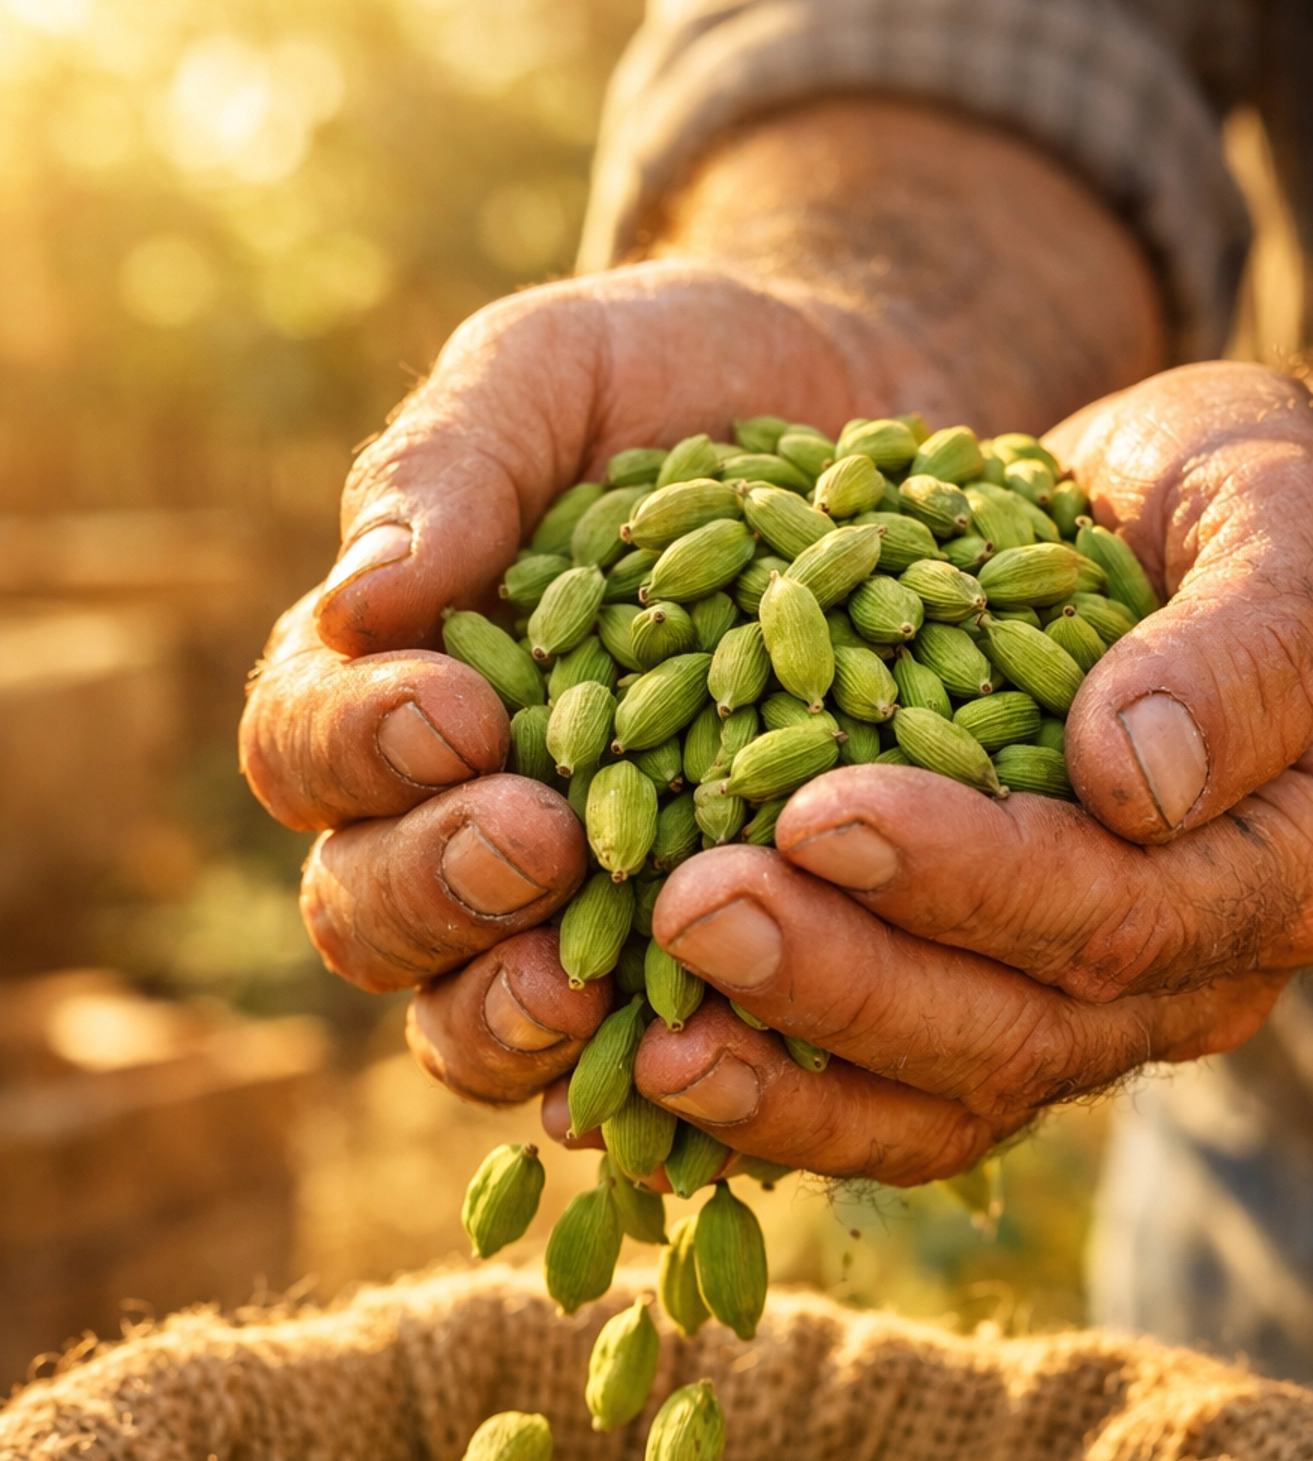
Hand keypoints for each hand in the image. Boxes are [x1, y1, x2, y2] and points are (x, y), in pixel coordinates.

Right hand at [239, 261, 908, 1105]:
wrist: (857, 438)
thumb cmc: (674, 390)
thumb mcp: (559, 374)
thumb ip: (455, 462)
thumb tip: (365, 600)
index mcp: (380, 693)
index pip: (306, 753)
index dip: (360, 749)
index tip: (459, 708)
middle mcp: (442, 826)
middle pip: (368, 912)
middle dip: (435, 889)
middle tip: (532, 842)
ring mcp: (560, 916)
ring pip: (468, 1019)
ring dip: (508, 1016)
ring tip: (585, 986)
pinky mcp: (686, 968)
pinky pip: (632, 1065)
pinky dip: (647, 1086)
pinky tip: (690, 1072)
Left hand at [636, 363, 1312, 1183]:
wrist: (1211, 543)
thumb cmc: (1252, 505)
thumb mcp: (1286, 517)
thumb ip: (1241, 643)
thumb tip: (1135, 777)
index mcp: (1288, 872)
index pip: (1120, 908)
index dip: (969, 878)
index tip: (821, 813)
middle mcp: (1201, 982)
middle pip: (1019, 1034)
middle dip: (846, 983)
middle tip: (690, 913)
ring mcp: (1099, 1025)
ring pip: (946, 1103)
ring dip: (791, 1080)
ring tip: (652, 1040)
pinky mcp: (1000, 1028)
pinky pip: (892, 1108)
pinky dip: (774, 1106)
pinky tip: (652, 1069)